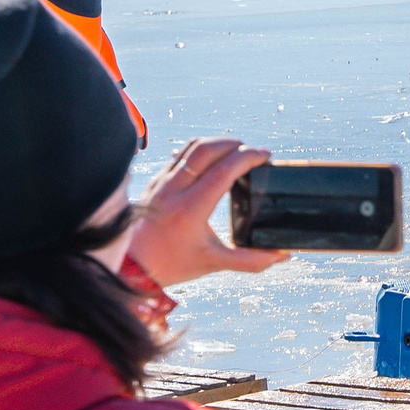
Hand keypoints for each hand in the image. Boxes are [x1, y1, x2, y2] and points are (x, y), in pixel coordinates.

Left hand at [129, 139, 291, 287]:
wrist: (129, 266)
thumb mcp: (213, 263)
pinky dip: (200, 151)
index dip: (248, 157)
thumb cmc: (170, 265)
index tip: (265, 155)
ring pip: (191, 148)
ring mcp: (161, 184)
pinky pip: (179, 155)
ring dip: (217, 143)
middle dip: (235, 144)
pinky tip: (211, 159)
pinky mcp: (154, 183)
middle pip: (206, 149)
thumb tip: (281, 255)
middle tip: (253, 152)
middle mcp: (174, 191)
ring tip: (235, 150)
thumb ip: (250, 260)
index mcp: (191, 209)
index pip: (223, 171)